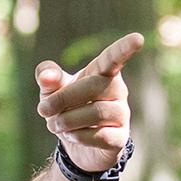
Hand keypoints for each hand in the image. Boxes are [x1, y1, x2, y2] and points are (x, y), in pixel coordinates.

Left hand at [34, 32, 143, 171]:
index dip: (125, 48)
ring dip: (68, 120)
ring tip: (55, 125)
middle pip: (94, 86)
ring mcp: (122, 114)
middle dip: (62, 99)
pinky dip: (79, 137)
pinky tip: (72, 136)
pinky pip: (101, 136)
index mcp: (102, 72)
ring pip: (97, 112)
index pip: (114, 58)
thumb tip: (46, 77)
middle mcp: (118, 90)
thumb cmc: (66, 107)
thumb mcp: (51, 89)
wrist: (75, 143)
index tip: (138, 38)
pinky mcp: (121, 138)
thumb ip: (47, 76)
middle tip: (42, 109)